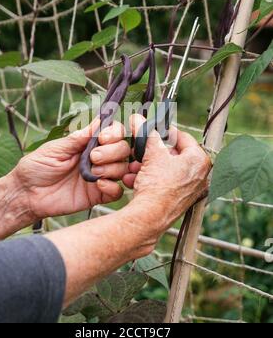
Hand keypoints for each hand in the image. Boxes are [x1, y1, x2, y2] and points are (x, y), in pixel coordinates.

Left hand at [12, 120, 130, 220]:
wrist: (26, 194)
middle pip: (123, 149)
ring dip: (112, 168)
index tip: (103, 138)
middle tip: (94, 157)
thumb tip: (99, 120)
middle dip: (113, 151)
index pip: (114, 133)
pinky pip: (117, 191)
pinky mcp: (98, 195)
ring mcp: (100, 177)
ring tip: (94, 173)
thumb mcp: (55, 148)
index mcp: (88, 144)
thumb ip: (78, 138)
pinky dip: (113, 187)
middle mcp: (98, 159)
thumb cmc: (37, 167)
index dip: (115, 133)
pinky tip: (98, 185)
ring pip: (123, 169)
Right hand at [122, 114, 211, 237]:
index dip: (166, 132)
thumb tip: (139, 120)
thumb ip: (147, 134)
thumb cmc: (157, 186)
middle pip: (175, 155)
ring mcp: (193, 190)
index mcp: (200, 160)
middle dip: (154, 153)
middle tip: (142, 150)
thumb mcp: (152, 153)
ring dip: (150, 166)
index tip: (156, 129)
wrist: (151, 216)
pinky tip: (136, 180)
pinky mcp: (183, 201)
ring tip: (135, 167)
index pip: (183, 138)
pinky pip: (167, 184)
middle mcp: (202, 176)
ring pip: (168, 170)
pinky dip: (153, 179)